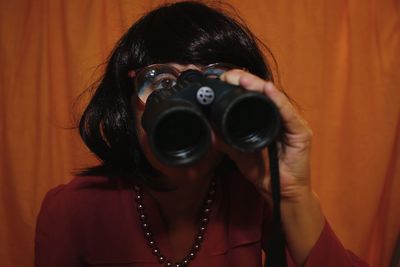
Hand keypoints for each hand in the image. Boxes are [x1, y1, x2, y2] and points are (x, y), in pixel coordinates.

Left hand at [219, 69, 323, 265]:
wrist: (281, 193)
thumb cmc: (265, 172)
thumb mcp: (238, 153)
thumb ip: (225, 139)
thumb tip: (208, 129)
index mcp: (266, 118)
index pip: (252, 95)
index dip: (238, 85)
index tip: (221, 79)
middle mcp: (280, 116)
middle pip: (262, 92)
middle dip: (245, 81)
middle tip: (228, 75)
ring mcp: (292, 123)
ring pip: (274, 98)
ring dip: (257, 86)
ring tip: (242, 79)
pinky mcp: (301, 132)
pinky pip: (287, 114)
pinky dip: (277, 101)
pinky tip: (267, 91)